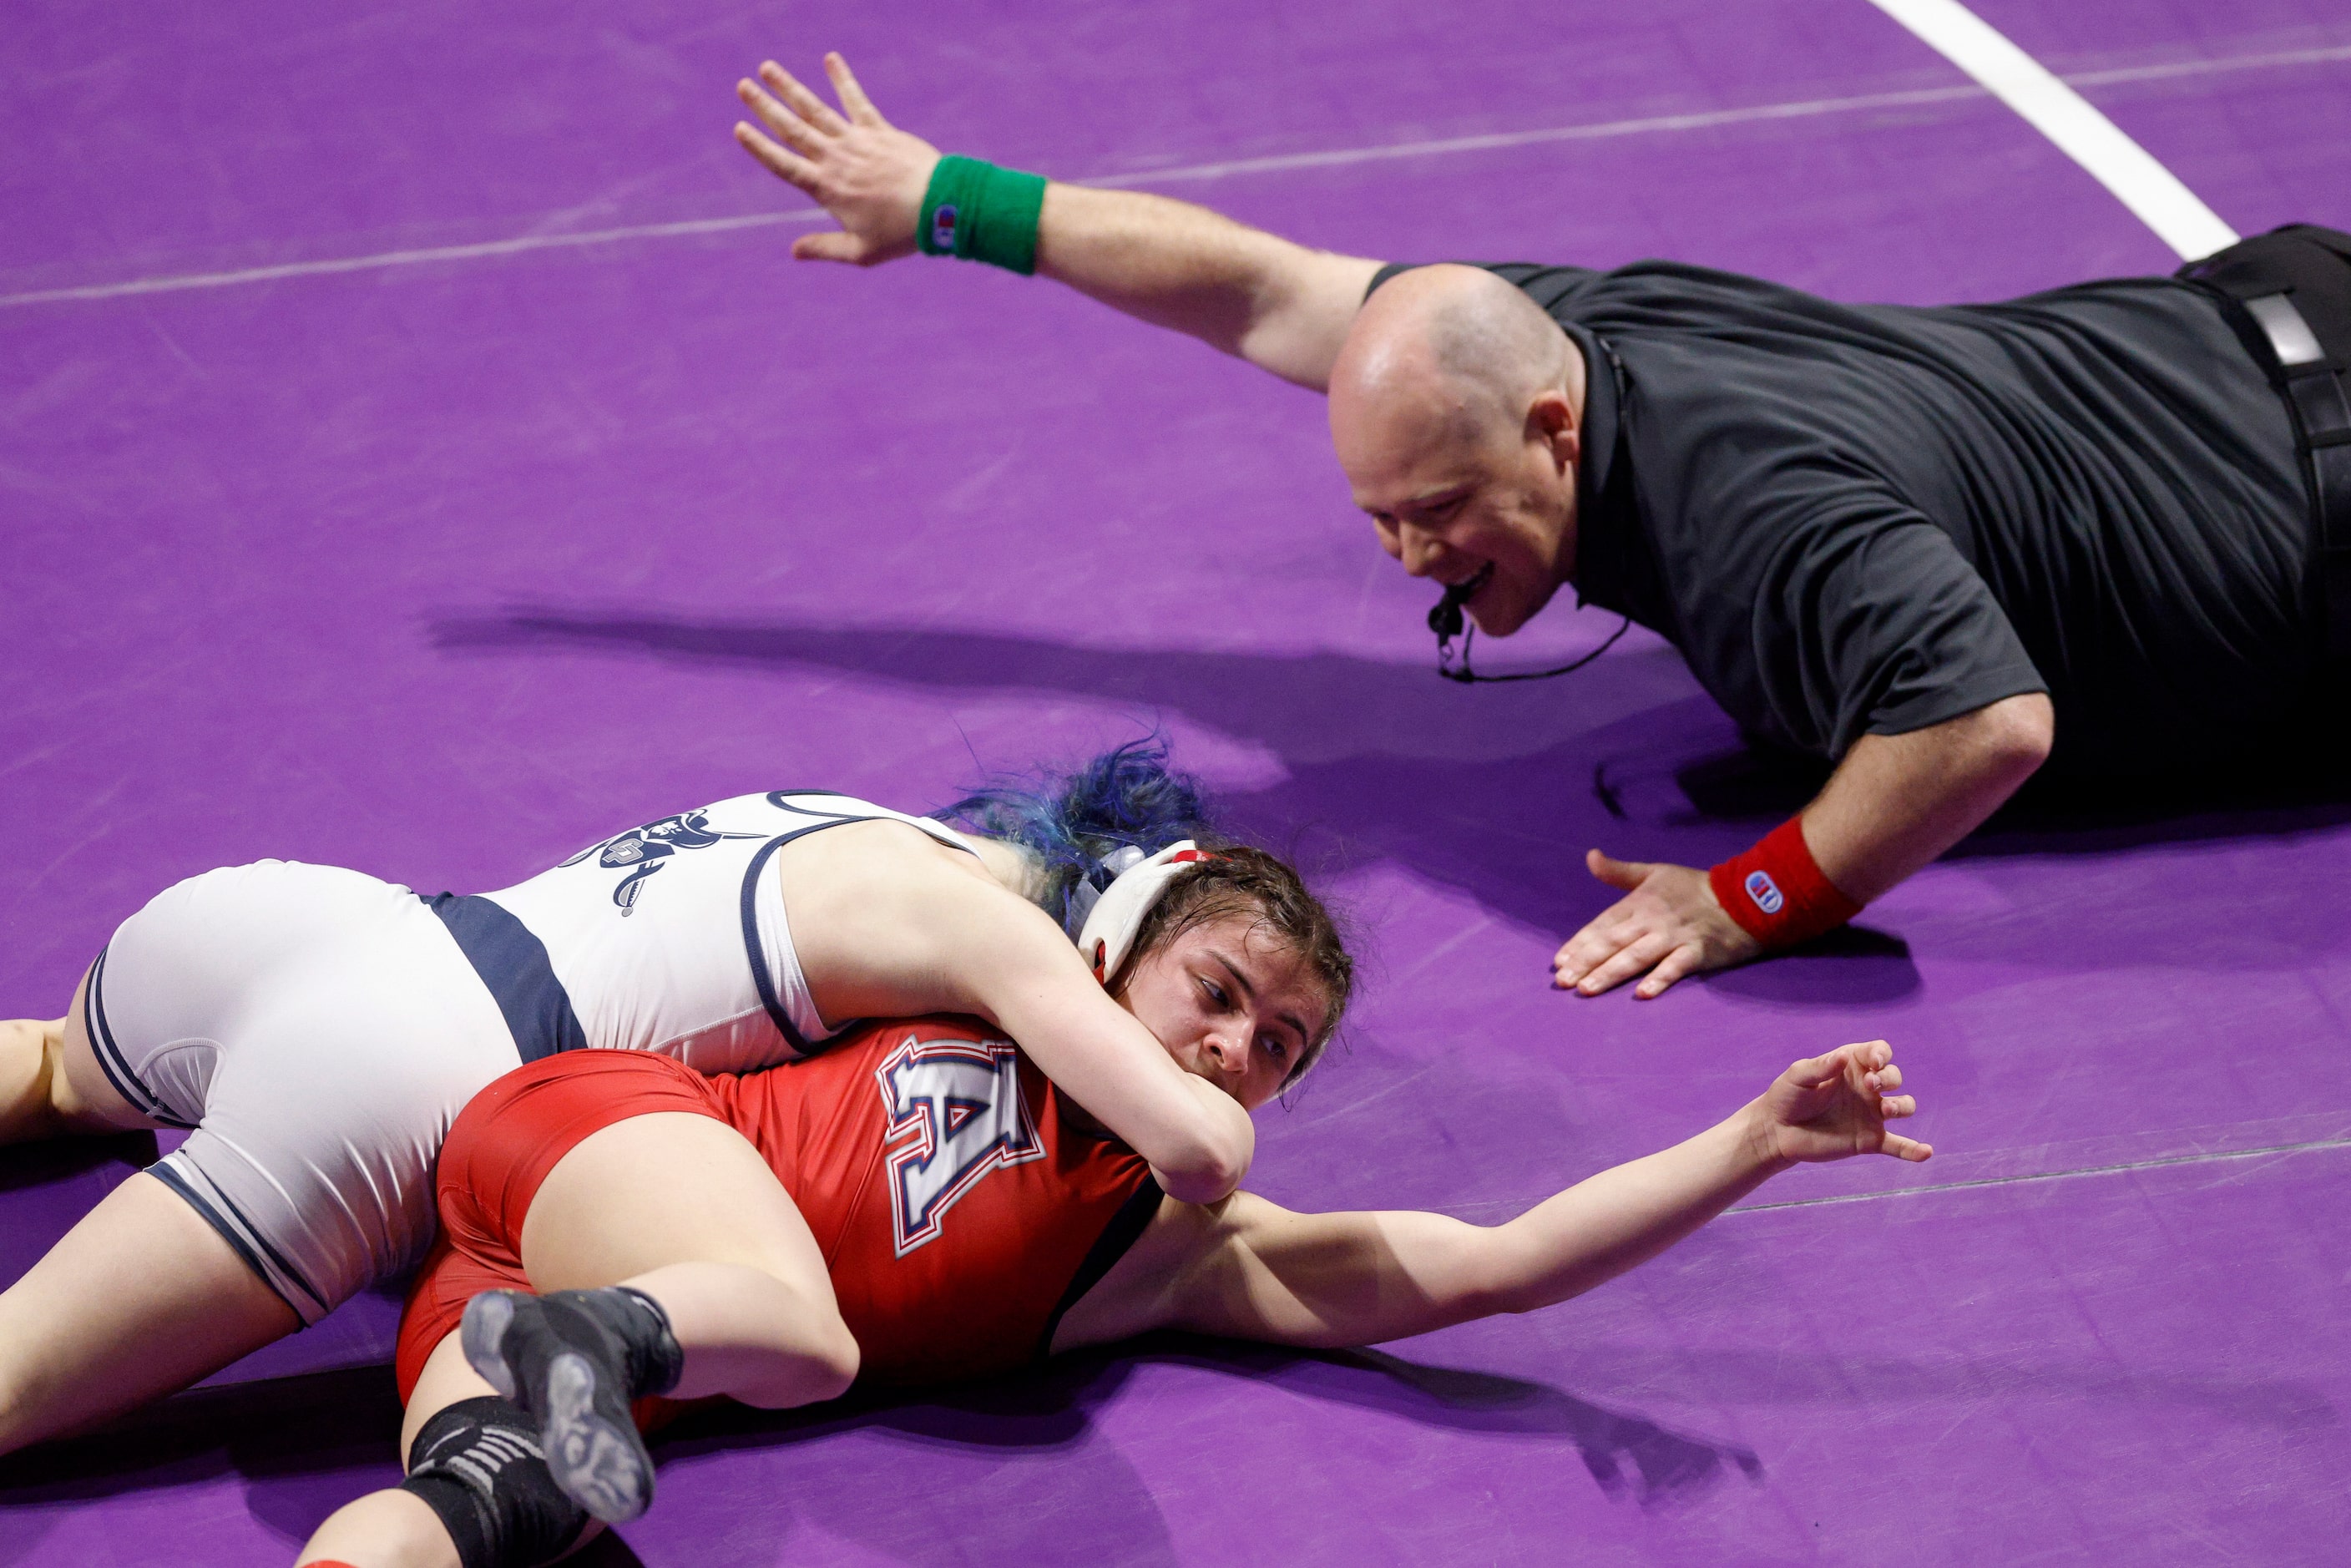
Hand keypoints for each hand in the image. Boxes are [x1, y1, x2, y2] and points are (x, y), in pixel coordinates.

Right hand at [734, 54, 939, 264]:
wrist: (940, 206)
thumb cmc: (902, 233)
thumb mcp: (861, 252)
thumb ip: (824, 248)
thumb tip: (794, 251)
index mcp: (826, 189)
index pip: (783, 164)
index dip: (760, 147)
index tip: (740, 129)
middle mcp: (836, 159)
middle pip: (792, 129)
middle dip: (765, 107)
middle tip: (743, 86)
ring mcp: (856, 141)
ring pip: (815, 109)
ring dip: (790, 87)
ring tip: (767, 68)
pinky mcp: (879, 130)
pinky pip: (857, 100)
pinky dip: (843, 79)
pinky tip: (830, 58)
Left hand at [1551, 851, 1757, 998]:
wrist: (1742, 896)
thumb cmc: (1694, 887)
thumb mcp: (1654, 872)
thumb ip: (1619, 871)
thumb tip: (1590, 856)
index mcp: (1639, 902)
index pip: (1602, 924)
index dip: (1580, 942)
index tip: (1559, 961)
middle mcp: (1652, 920)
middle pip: (1613, 942)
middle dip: (1586, 962)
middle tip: (1562, 981)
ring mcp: (1674, 936)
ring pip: (1636, 956)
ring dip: (1611, 972)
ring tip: (1588, 989)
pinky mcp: (1698, 951)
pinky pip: (1676, 966)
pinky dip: (1660, 979)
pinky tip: (1642, 994)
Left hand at [1752, 1040, 1930, 1165]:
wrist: (1778, 1130)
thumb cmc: (1787, 1096)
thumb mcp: (1798, 1076)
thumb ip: (1820, 1067)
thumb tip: (1843, 1056)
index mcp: (1852, 1066)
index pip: (1879, 1052)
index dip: (1882, 1055)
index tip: (1873, 1063)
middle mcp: (1867, 1088)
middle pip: (1895, 1077)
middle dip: (1889, 1078)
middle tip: (1870, 1085)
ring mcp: (1871, 1114)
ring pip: (1904, 1106)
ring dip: (1902, 1105)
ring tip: (1884, 1109)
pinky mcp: (1869, 1140)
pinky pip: (1898, 1145)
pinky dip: (1914, 1150)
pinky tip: (1927, 1153)